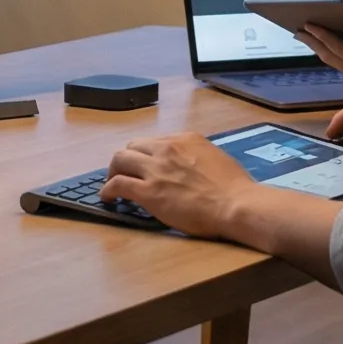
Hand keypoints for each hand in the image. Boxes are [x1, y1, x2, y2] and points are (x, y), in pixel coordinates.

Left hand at [100, 132, 263, 238]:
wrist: (235, 204)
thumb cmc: (234, 187)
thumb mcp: (214, 157)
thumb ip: (195, 157)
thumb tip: (187, 166)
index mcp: (184, 139)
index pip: (155, 141)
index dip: (147, 154)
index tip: (146, 165)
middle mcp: (167, 149)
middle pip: (133, 146)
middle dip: (127, 159)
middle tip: (126, 173)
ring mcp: (156, 169)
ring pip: (120, 159)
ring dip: (113, 171)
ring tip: (111, 183)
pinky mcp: (148, 192)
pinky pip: (118, 184)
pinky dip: (108, 190)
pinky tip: (108, 198)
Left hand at [298, 24, 342, 96]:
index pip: (341, 50)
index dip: (324, 37)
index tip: (307, 26)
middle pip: (334, 57)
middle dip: (316, 43)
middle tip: (298, 31)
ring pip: (341, 62)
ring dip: (325, 50)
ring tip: (312, 40)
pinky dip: (339, 55)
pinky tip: (338, 52)